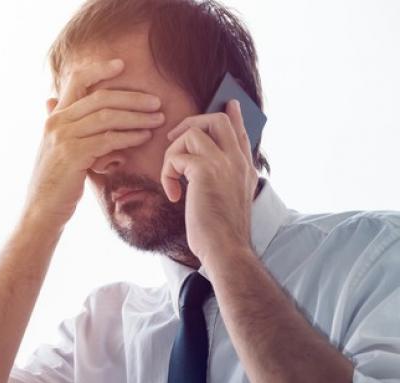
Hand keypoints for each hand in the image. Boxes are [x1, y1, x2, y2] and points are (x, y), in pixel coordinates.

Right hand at [23, 58, 165, 227]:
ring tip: (158, 119)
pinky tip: (144, 136)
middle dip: (132, 98)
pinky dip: (130, 136)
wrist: (41, 209)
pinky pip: (109, 139)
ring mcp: (64, 138)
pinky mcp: (74, 154)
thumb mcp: (52, 147)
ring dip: (137, 117)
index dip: (99, 69)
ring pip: (108, 117)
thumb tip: (50, 100)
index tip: (122, 65)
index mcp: (54, 117)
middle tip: (155, 102)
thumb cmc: (54, 181)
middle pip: (100, 97)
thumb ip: (58, 123)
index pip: (76, 80)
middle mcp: (57, 122)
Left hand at [160, 99, 257, 264]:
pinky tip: (173, 194)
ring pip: (193, 132)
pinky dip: (167, 173)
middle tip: (173, 139)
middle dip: (190, 123)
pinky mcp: (205, 170)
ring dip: (173, 153)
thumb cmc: (222, 232)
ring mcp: (224, 163)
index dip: (234, 116)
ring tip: (171, 178)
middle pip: (217, 120)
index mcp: (245, 168)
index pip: (241, 133)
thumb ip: (223, 179)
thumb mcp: (228, 200)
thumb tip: (201, 169)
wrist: (226, 249)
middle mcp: (237, 161)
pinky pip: (177, 157)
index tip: (230, 103)